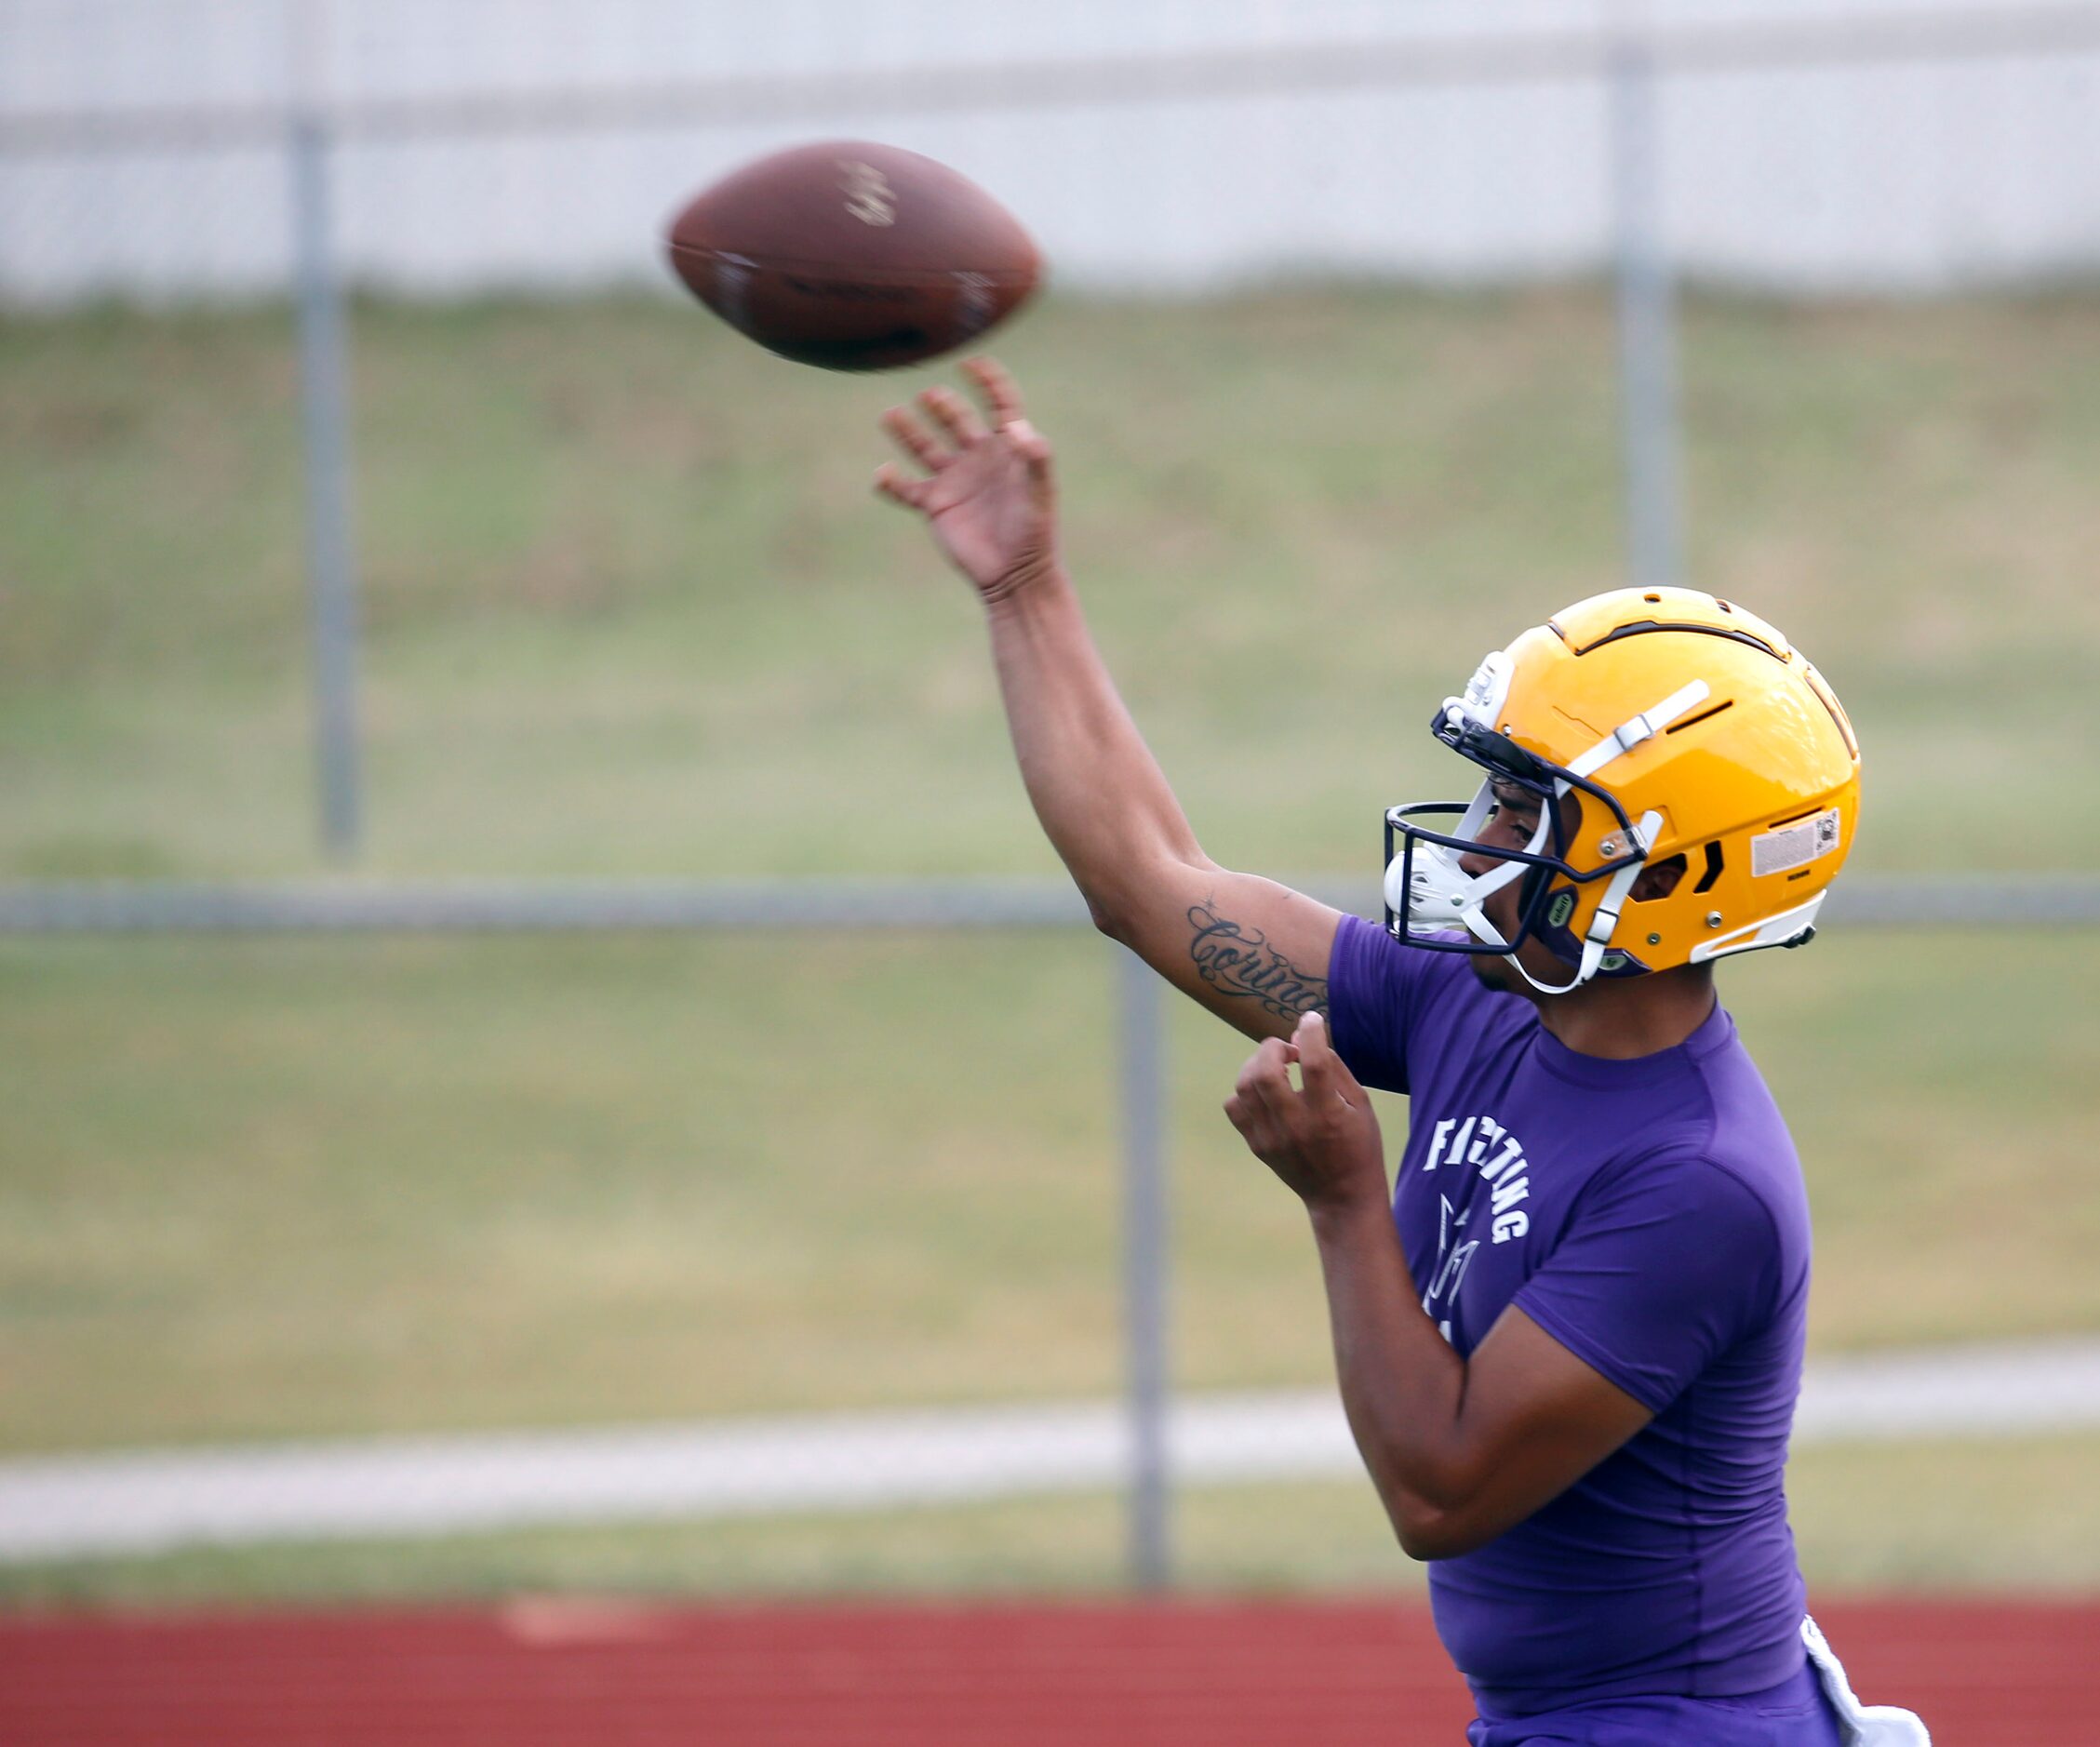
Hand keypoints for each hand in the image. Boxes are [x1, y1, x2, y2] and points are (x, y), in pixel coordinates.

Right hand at [874, 357, 1057, 604]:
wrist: (1015, 574)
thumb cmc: (1034, 533)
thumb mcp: (1040, 494)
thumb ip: (1034, 459)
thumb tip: (1015, 426)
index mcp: (1006, 448)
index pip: (999, 403)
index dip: (989, 380)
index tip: (972, 363)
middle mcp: (977, 458)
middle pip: (956, 419)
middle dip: (944, 405)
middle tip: (931, 396)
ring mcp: (954, 480)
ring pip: (924, 446)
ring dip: (908, 430)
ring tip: (891, 415)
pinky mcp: (935, 505)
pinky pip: (906, 488)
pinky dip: (890, 481)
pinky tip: (882, 474)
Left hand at [1223, 1011, 1386, 1212]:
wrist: (1341, 1196)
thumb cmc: (1358, 1145)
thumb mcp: (1360, 1104)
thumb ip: (1332, 1066)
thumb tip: (1299, 1032)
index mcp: (1329, 1114)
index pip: (1315, 1063)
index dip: (1311, 1033)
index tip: (1311, 1020)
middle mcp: (1296, 1125)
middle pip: (1266, 1073)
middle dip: (1273, 1048)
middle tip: (1289, 1051)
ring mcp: (1272, 1138)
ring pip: (1244, 1087)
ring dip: (1257, 1064)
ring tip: (1276, 1067)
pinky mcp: (1257, 1145)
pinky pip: (1234, 1107)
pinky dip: (1245, 1091)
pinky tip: (1264, 1092)